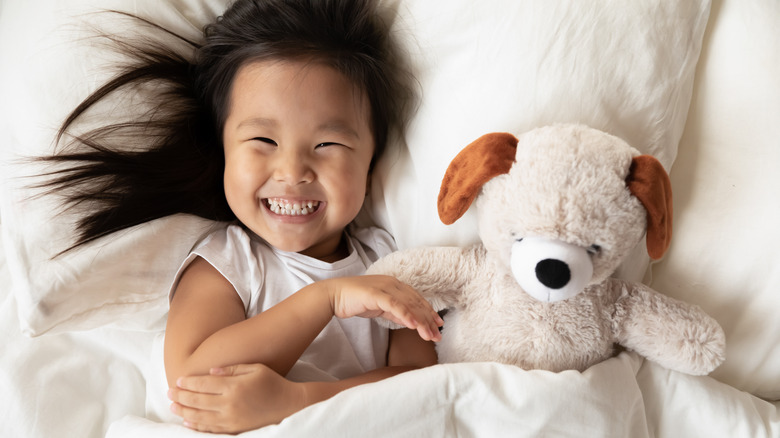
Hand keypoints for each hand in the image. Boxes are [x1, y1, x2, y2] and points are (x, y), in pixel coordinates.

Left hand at [168, 363, 304, 433]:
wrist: (289, 405)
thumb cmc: (272, 383)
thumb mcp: (255, 368)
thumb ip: (232, 369)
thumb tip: (210, 372)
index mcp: (234, 386)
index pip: (204, 384)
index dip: (189, 382)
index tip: (178, 380)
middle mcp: (230, 403)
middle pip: (198, 400)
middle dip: (181, 396)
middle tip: (169, 392)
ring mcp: (232, 418)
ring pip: (200, 416)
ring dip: (184, 410)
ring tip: (172, 406)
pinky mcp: (235, 428)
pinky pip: (211, 428)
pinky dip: (196, 425)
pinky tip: (187, 421)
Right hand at [324, 275, 442, 341]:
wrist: (334, 295)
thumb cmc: (356, 300)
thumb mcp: (380, 307)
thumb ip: (395, 311)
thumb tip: (410, 321)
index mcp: (394, 284)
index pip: (416, 299)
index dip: (429, 312)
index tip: (438, 325)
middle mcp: (392, 283)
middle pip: (416, 303)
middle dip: (428, 320)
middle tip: (438, 336)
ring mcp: (384, 287)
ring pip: (409, 305)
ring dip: (421, 321)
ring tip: (429, 335)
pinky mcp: (375, 294)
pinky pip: (395, 305)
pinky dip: (406, 315)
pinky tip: (413, 325)